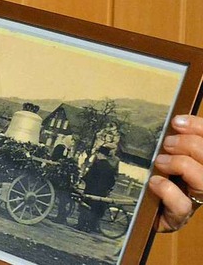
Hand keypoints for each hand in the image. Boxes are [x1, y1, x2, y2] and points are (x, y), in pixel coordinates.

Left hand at [149, 115, 202, 231]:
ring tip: (160, 161)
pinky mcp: (180, 217)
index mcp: (201, 162)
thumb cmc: (158, 174)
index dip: (198, 127)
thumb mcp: (166, 153)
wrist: (141, 209)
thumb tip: (175, 121)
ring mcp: (196, 200)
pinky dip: (167, 190)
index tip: (176, 121)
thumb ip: (174, 140)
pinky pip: (182, 205)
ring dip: (180, 164)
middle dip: (189, 145)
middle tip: (167, 143)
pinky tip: (154, 182)